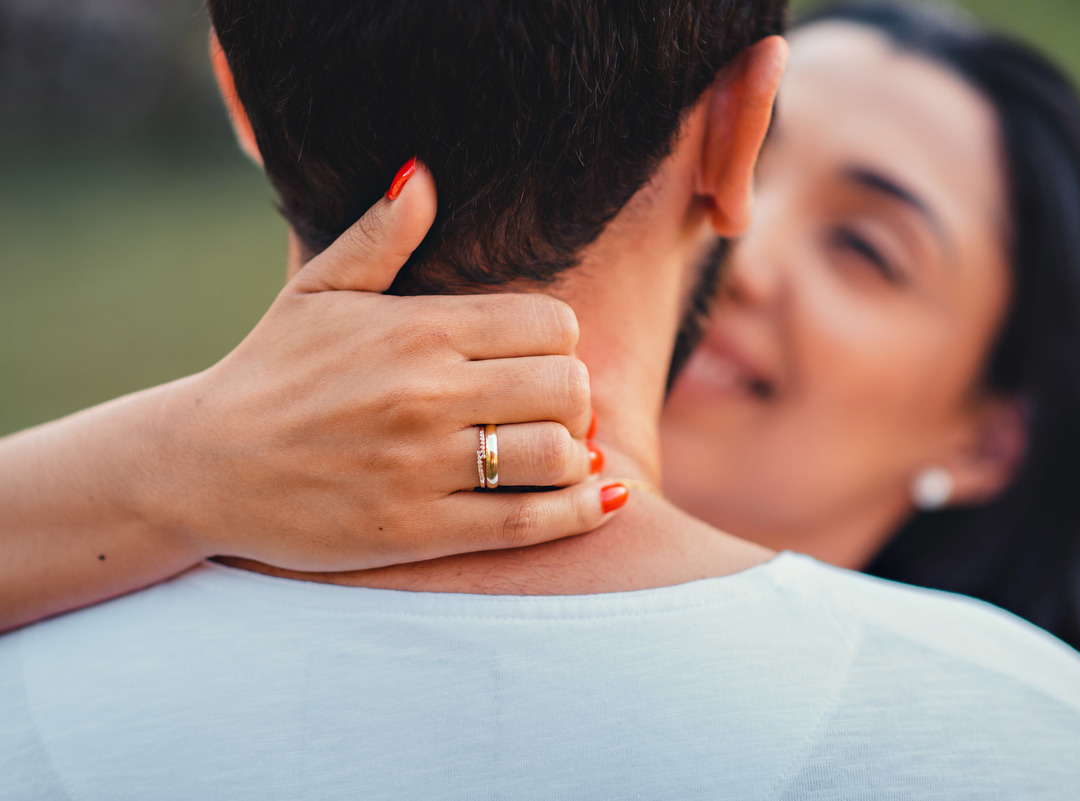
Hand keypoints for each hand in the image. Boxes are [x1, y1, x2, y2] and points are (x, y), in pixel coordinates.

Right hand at [148, 162, 620, 569]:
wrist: (201, 467)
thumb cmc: (268, 373)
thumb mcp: (316, 291)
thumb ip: (380, 236)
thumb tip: (424, 175)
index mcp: (416, 329)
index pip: (552, 324)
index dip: (560, 342)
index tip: (536, 359)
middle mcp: (427, 393)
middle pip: (567, 387)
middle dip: (573, 397)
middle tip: (546, 408)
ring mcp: (424, 465)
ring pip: (558, 454)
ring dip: (572, 454)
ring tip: (551, 453)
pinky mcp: (419, 529)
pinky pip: (530, 522)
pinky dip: (580, 511)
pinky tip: (601, 497)